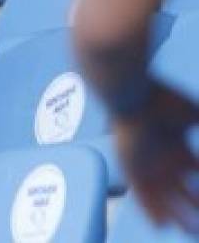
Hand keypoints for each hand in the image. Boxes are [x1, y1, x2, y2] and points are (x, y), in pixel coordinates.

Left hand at [113, 82, 198, 232]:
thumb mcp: (193, 113)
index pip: (196, 170)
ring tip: (191, 230)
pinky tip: (161, 225)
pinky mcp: (131, 169)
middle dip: (197, 205)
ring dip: (180, 215)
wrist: (129, 93)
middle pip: (185, 189)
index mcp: (177, 145)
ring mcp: (148, 165)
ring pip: (167, 198)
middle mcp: (163, 158)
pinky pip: (142, 196)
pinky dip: (152, 211)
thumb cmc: (162, 100)